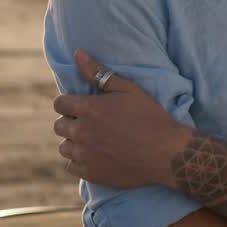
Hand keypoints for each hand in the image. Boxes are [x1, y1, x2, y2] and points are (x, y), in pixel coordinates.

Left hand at [53, 49, 190, 187]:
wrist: (166, 152)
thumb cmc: (150, 116)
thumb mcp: (128, 89)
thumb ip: (99, 73)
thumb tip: (78, 53)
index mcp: (88, 109)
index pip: (59, 104)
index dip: (69, 103)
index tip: (82, 107)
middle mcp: (81, 132)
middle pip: (59, 125)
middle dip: (72, 122)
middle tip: (92, 123)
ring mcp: (84, 155)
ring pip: (64, 147)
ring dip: (74, 143)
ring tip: (94, 140)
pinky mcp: (90, 173)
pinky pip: (71, 166)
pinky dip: (80, 161)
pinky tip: (96, 156)